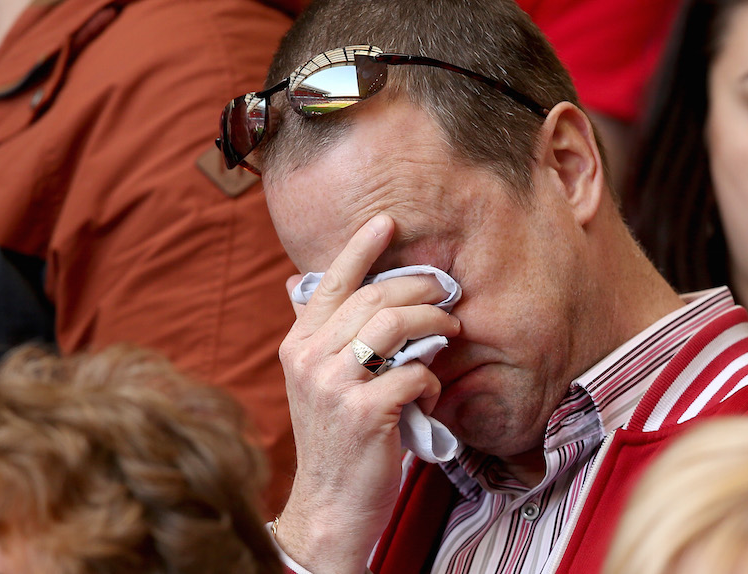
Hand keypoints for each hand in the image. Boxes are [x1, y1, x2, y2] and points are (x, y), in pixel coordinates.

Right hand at [275, 214, 459, 573]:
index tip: (387, 222)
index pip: (330, 282)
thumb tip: (318, 289)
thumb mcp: (316, 382)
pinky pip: (414, 372)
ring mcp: (333, 385)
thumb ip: (323, 337)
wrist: (329, 505)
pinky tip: (430, 391)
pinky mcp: (364, 413)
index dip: (360, 248)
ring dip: (433, 323)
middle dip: (419, 287)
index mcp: (297, 345)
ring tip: (450, 331)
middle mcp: (308, 358)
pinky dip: (432, 377)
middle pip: (373, 297)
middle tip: (446, 293)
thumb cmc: (335, 438)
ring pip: (394, 325)